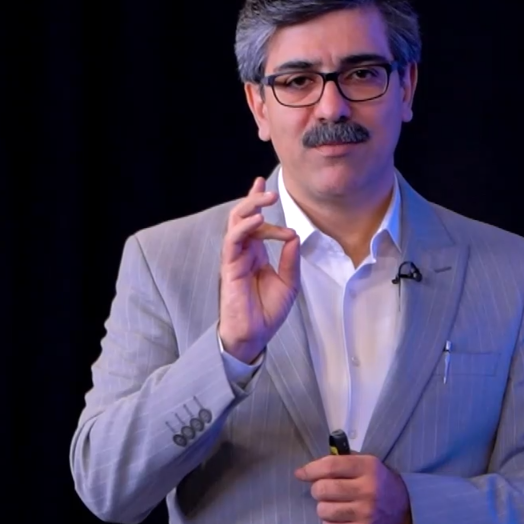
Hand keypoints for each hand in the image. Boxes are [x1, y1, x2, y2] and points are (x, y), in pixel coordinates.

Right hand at [218, 177, 300, 363]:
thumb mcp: (288, 283)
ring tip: (267, 198)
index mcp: (255, 254)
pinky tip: (257, 220)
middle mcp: (243, 253)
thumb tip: (294, 237)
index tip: (268, 188)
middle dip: (254, 200)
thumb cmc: (267, 312)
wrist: (254, 335)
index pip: (255, 222)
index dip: (258, 204)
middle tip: (270, 191)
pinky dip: (244, 228)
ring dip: (250, 208)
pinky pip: (233, 241)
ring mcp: (235, 258)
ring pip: (236, 224)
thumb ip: (290, 260)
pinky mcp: (229, 267)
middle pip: (243, 217)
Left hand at [294, 454, 413, 523]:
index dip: (311, 469)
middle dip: (317, 489)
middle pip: (323, 489)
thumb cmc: (379, 483)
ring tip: (333, 506)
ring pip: (323, 510)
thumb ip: (341, 461)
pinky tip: (339, 519)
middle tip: (324, 491)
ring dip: (323, 508)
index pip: (330, 466)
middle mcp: (367, 489)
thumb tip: (306, 470)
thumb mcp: (367, 463)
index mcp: (368, 467)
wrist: (406, 511)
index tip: (301, 473)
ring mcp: (365, 513)